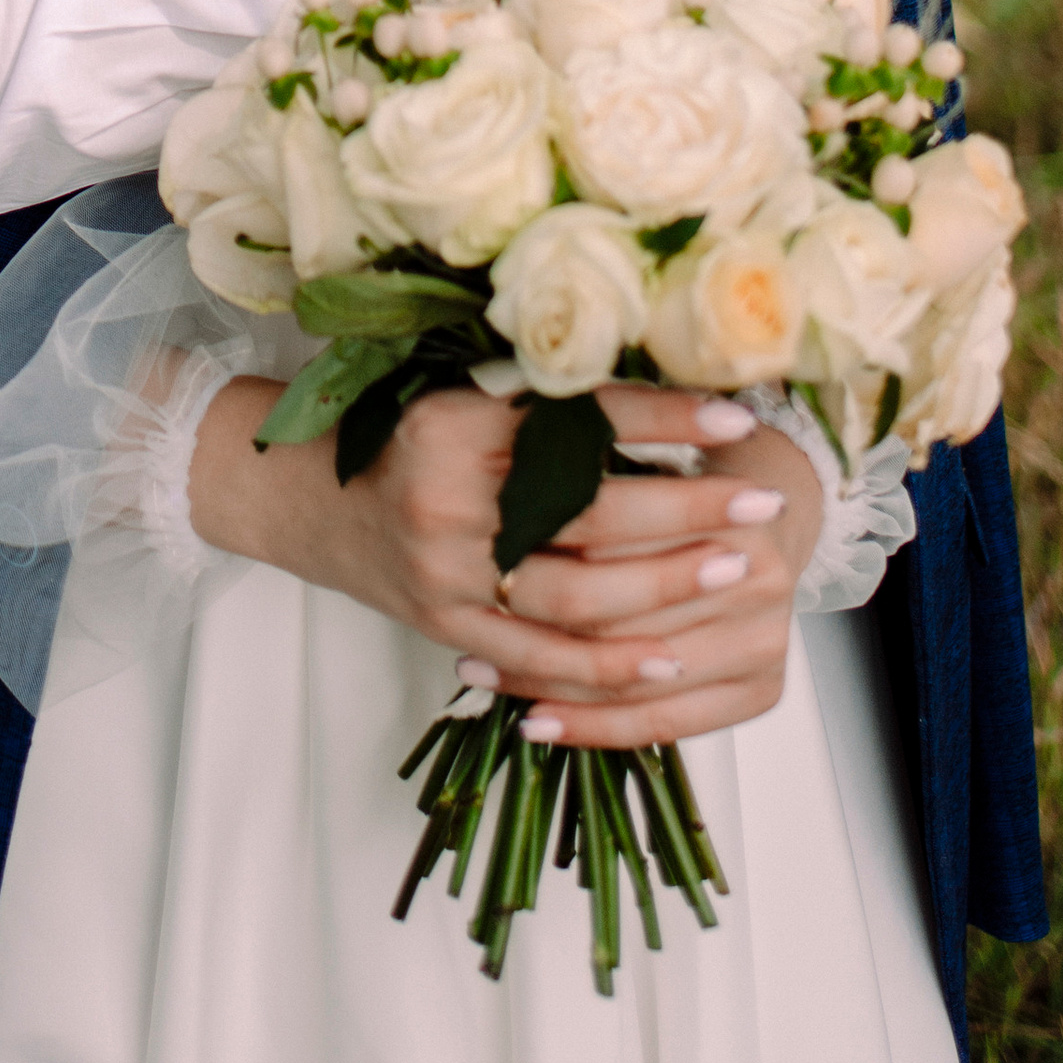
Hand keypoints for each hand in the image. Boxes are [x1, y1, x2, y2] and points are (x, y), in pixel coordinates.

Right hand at [186, 376, 815, 748]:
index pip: (575, 421)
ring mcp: (444, 574)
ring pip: (572, 594)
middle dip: (685, 509)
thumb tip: (674, 400)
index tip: (734, 417)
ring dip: (664, 587)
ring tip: (736, 569)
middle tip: (760, 502)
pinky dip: (608, 667)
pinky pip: (540, 659)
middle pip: (584, 512)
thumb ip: (549, 405)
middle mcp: (444, 499)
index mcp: (451, 422)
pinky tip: (670, 661)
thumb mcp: (464, 396)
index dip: (660, 418)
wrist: (303, 498)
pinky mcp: (448, 629)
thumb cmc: (402, 436)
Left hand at [487, 401, 821, 751]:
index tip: (479, 577)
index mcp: (731, 516)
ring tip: (487, 678)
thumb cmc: (694, 469)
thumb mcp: (641, 447)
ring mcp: (765, 643)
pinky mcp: (763, 690)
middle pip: (621, 629)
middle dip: (540, 640)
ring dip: (555, 689)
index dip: (543, 566)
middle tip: (469, 643)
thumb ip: (591, 472)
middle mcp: (757, 583)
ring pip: (636, 686)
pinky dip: (596, 727)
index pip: (612, 558)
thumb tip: (504, 510)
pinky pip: (666, 724)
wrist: (775, 500)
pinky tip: (538, 720)